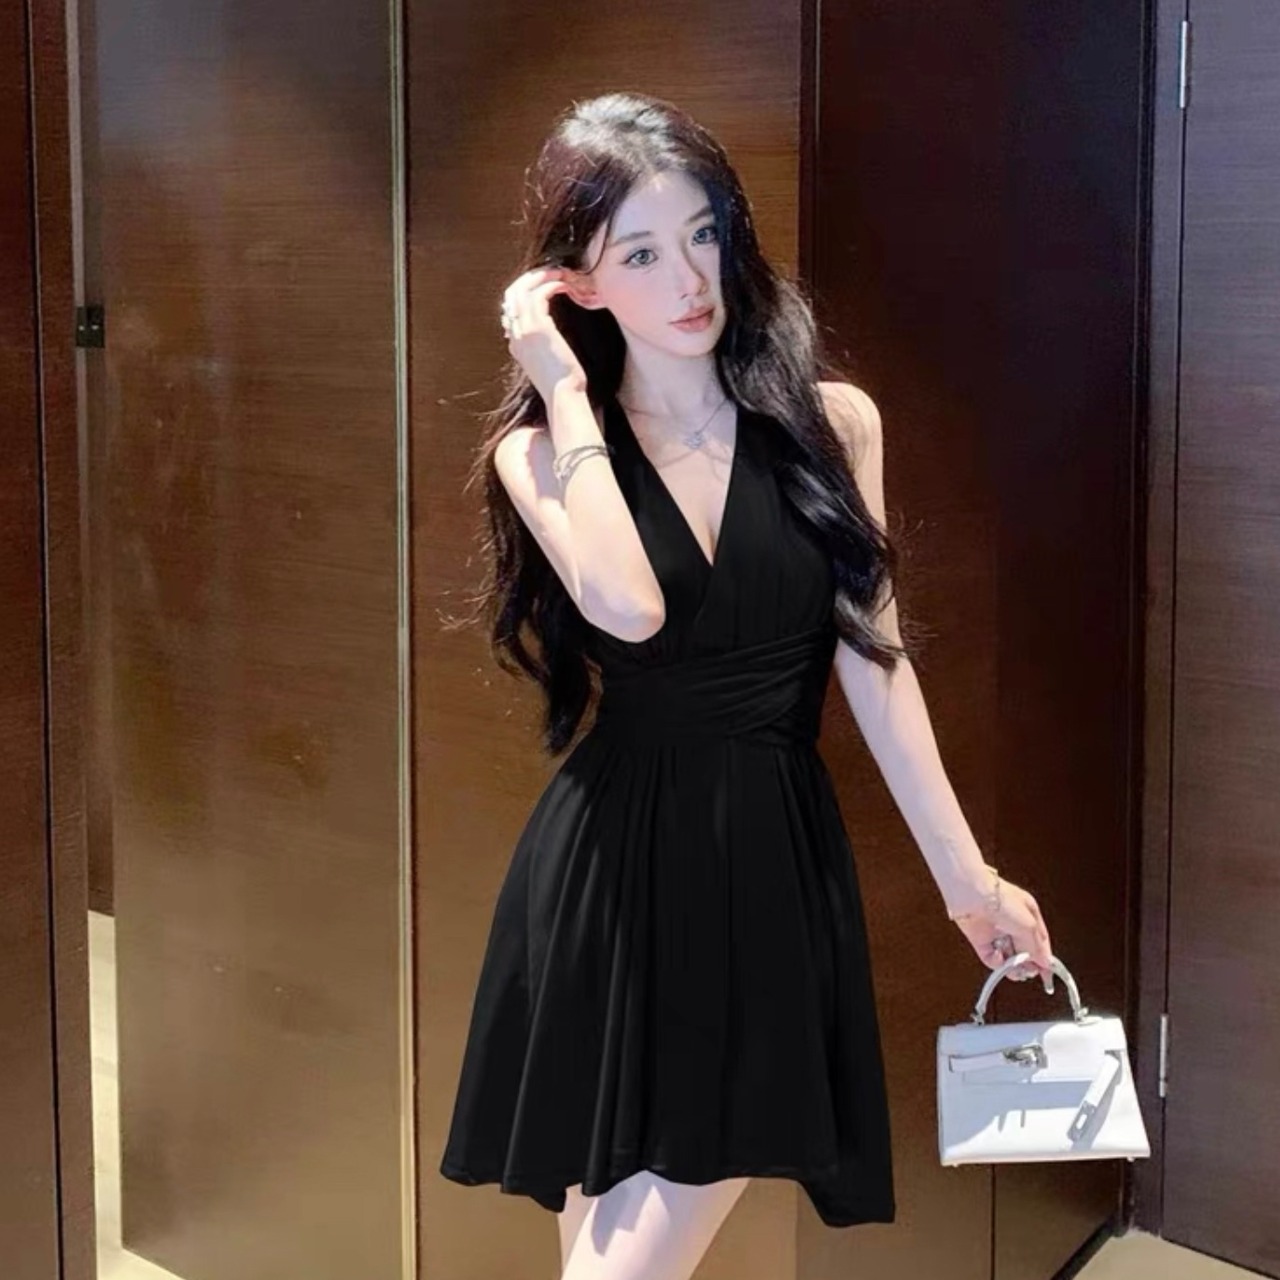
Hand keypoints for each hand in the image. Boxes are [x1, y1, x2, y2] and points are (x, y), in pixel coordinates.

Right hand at [500, 266, 589, 402]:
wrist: (563, 395)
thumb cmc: (563, 384)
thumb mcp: (548, 363)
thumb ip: (544, 348)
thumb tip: (554, 341)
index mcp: (515, 344)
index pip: (510, 308)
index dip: (525, 291)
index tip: (543, 285)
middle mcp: (515, 335)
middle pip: (512, 293)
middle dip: (530, 278)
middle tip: (550, 271)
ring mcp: (524, 331)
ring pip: (524, 289)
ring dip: (543, 276)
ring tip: (560, 272)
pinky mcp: (538, 328)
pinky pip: (540, 294)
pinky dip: (551, 284)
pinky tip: (565, 284)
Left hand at [951, 874, 1055, 993]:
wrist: (972, 895)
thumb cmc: (1002, 901)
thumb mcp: (1029, 926)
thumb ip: (1037, 948)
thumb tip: (1045, 964)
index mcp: (1028, 914)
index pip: (1041, 942)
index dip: (1044, 960)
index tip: (1047, 977)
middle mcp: (1013, 923)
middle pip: (1024, 951)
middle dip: (1028, 964)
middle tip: (1028, 971)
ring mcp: (996, 932)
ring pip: (1008, 957)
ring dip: (1012, 967)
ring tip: (1015, 971)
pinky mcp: (980, 940)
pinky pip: (991, 958)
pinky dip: (996, 962)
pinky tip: (999, 957)